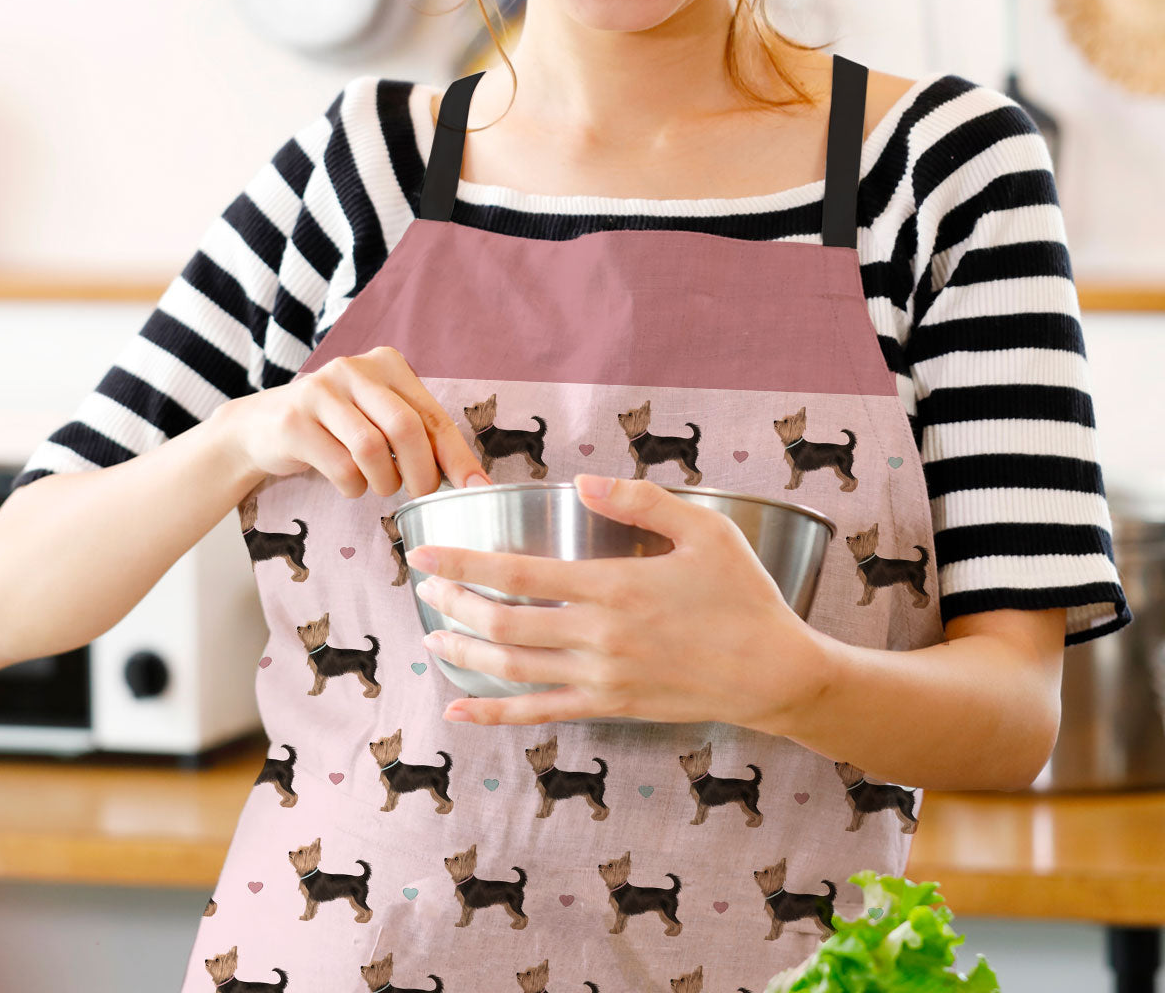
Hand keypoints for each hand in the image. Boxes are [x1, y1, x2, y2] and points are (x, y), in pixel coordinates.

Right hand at [212, 345, 492, 498]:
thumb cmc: (336, 428)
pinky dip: (353, 488)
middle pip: (406, 428)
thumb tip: (473, 479)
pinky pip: (341, 467)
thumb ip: (420, 436)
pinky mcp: (294, 421)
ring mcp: (320, 391)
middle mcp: (354, 369)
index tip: (478, 488)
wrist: (261, 427)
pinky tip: (350, 484)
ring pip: (372, 449)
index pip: (433, 415)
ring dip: (384, 483)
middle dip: (422, 473)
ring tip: (379, 487)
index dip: (458, 456)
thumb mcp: (379, 418)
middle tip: (420, 495)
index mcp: (386, 364)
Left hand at [406, 472, 820, 729]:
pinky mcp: (609, 707)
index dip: (464, 563)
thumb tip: (583, 482)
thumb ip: (642, 501)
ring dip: (464, 653)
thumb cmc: (744, 595)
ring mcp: (601, 678)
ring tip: (432, 637)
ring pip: (512, 669)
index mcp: (616, 586)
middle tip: (423, 587)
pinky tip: (460, 713)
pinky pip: (539, 714)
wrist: (775, 673)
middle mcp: (599, 636)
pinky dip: (494, 715)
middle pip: (503, 623)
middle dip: (453, 604)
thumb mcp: (706, 530)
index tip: (424, 554)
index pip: (519, 573)